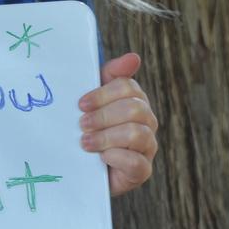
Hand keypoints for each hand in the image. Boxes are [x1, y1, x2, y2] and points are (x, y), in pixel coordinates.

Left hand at [78, 52, 157, 196]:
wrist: (80, 169)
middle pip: (134, 109)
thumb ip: (108, 76)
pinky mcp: (142, 171)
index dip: (103, 94)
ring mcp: (147, 147)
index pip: (128, 87)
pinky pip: (136, 162)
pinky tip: (101, 158)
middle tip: (81, 124)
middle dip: (104, 116)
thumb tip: (133, 57)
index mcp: (134, 100)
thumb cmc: (87, 129)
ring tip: (85, 143)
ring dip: (106, 137)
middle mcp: (146, 122)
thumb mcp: (91, 102)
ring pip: (136, 133)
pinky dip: (115, 158)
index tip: (81, 104)